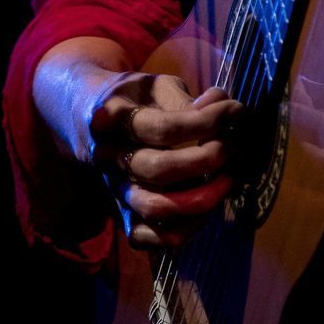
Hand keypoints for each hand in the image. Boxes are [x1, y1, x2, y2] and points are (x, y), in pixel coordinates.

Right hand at [86, 72, 242, 249]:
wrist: (88, 118)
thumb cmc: (134, 98)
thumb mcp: (156, 86)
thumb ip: (185, 99)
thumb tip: (219, 106)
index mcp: (113, 117)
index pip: (164, 128)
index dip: (206, 122)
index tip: (236, 111)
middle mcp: (108, 157)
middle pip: (159, 169)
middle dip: (207, 159)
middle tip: (235, 144)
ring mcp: (114, 188)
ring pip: (154, 207)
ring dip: (200, 197)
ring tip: (230, 179)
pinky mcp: (122, 214)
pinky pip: (147, 238)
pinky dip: (182, 230)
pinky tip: (208, 208)